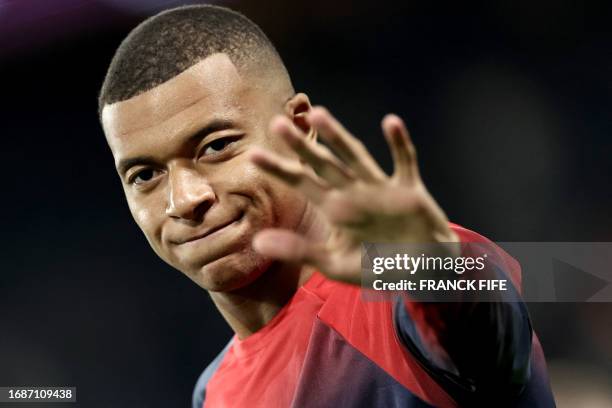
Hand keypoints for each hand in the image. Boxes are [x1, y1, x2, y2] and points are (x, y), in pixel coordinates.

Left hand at [250, 107, 457, 284]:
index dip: (278, 169)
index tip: (252, 155)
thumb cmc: (375, 266)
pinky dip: (400, 145)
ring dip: (339, 138)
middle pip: (323, 164)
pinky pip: (405, 163)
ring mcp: (380, 189)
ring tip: (318, 115)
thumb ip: (298, 250)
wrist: (419, 273)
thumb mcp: (333, 263)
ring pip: (356, 157)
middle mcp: (353, 192)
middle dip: (302, 146)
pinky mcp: (409, 191)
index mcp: (334, 208)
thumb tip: (256, 243)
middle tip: (278, 124)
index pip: (300, 183)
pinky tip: (391, 122)